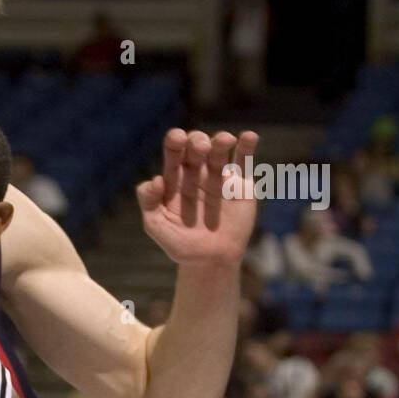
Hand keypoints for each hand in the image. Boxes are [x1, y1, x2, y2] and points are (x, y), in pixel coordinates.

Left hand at [137, 129, 259, 267]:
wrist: (210, 261)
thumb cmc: (179, 244)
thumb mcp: (156, 225)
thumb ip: (149, 202)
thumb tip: (155, 180)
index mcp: (174, 179)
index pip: (173, 154)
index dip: (174, 142)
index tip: (177, 138)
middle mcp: (197, 173)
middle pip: (196, 148)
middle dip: (197, 141)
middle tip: (200, 147)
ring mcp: (220, 177)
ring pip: (220, 151)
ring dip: (221, 141)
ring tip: (224, 140)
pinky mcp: (241, 185)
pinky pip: (245, 162)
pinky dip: (247, 147)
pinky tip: (249, 136)